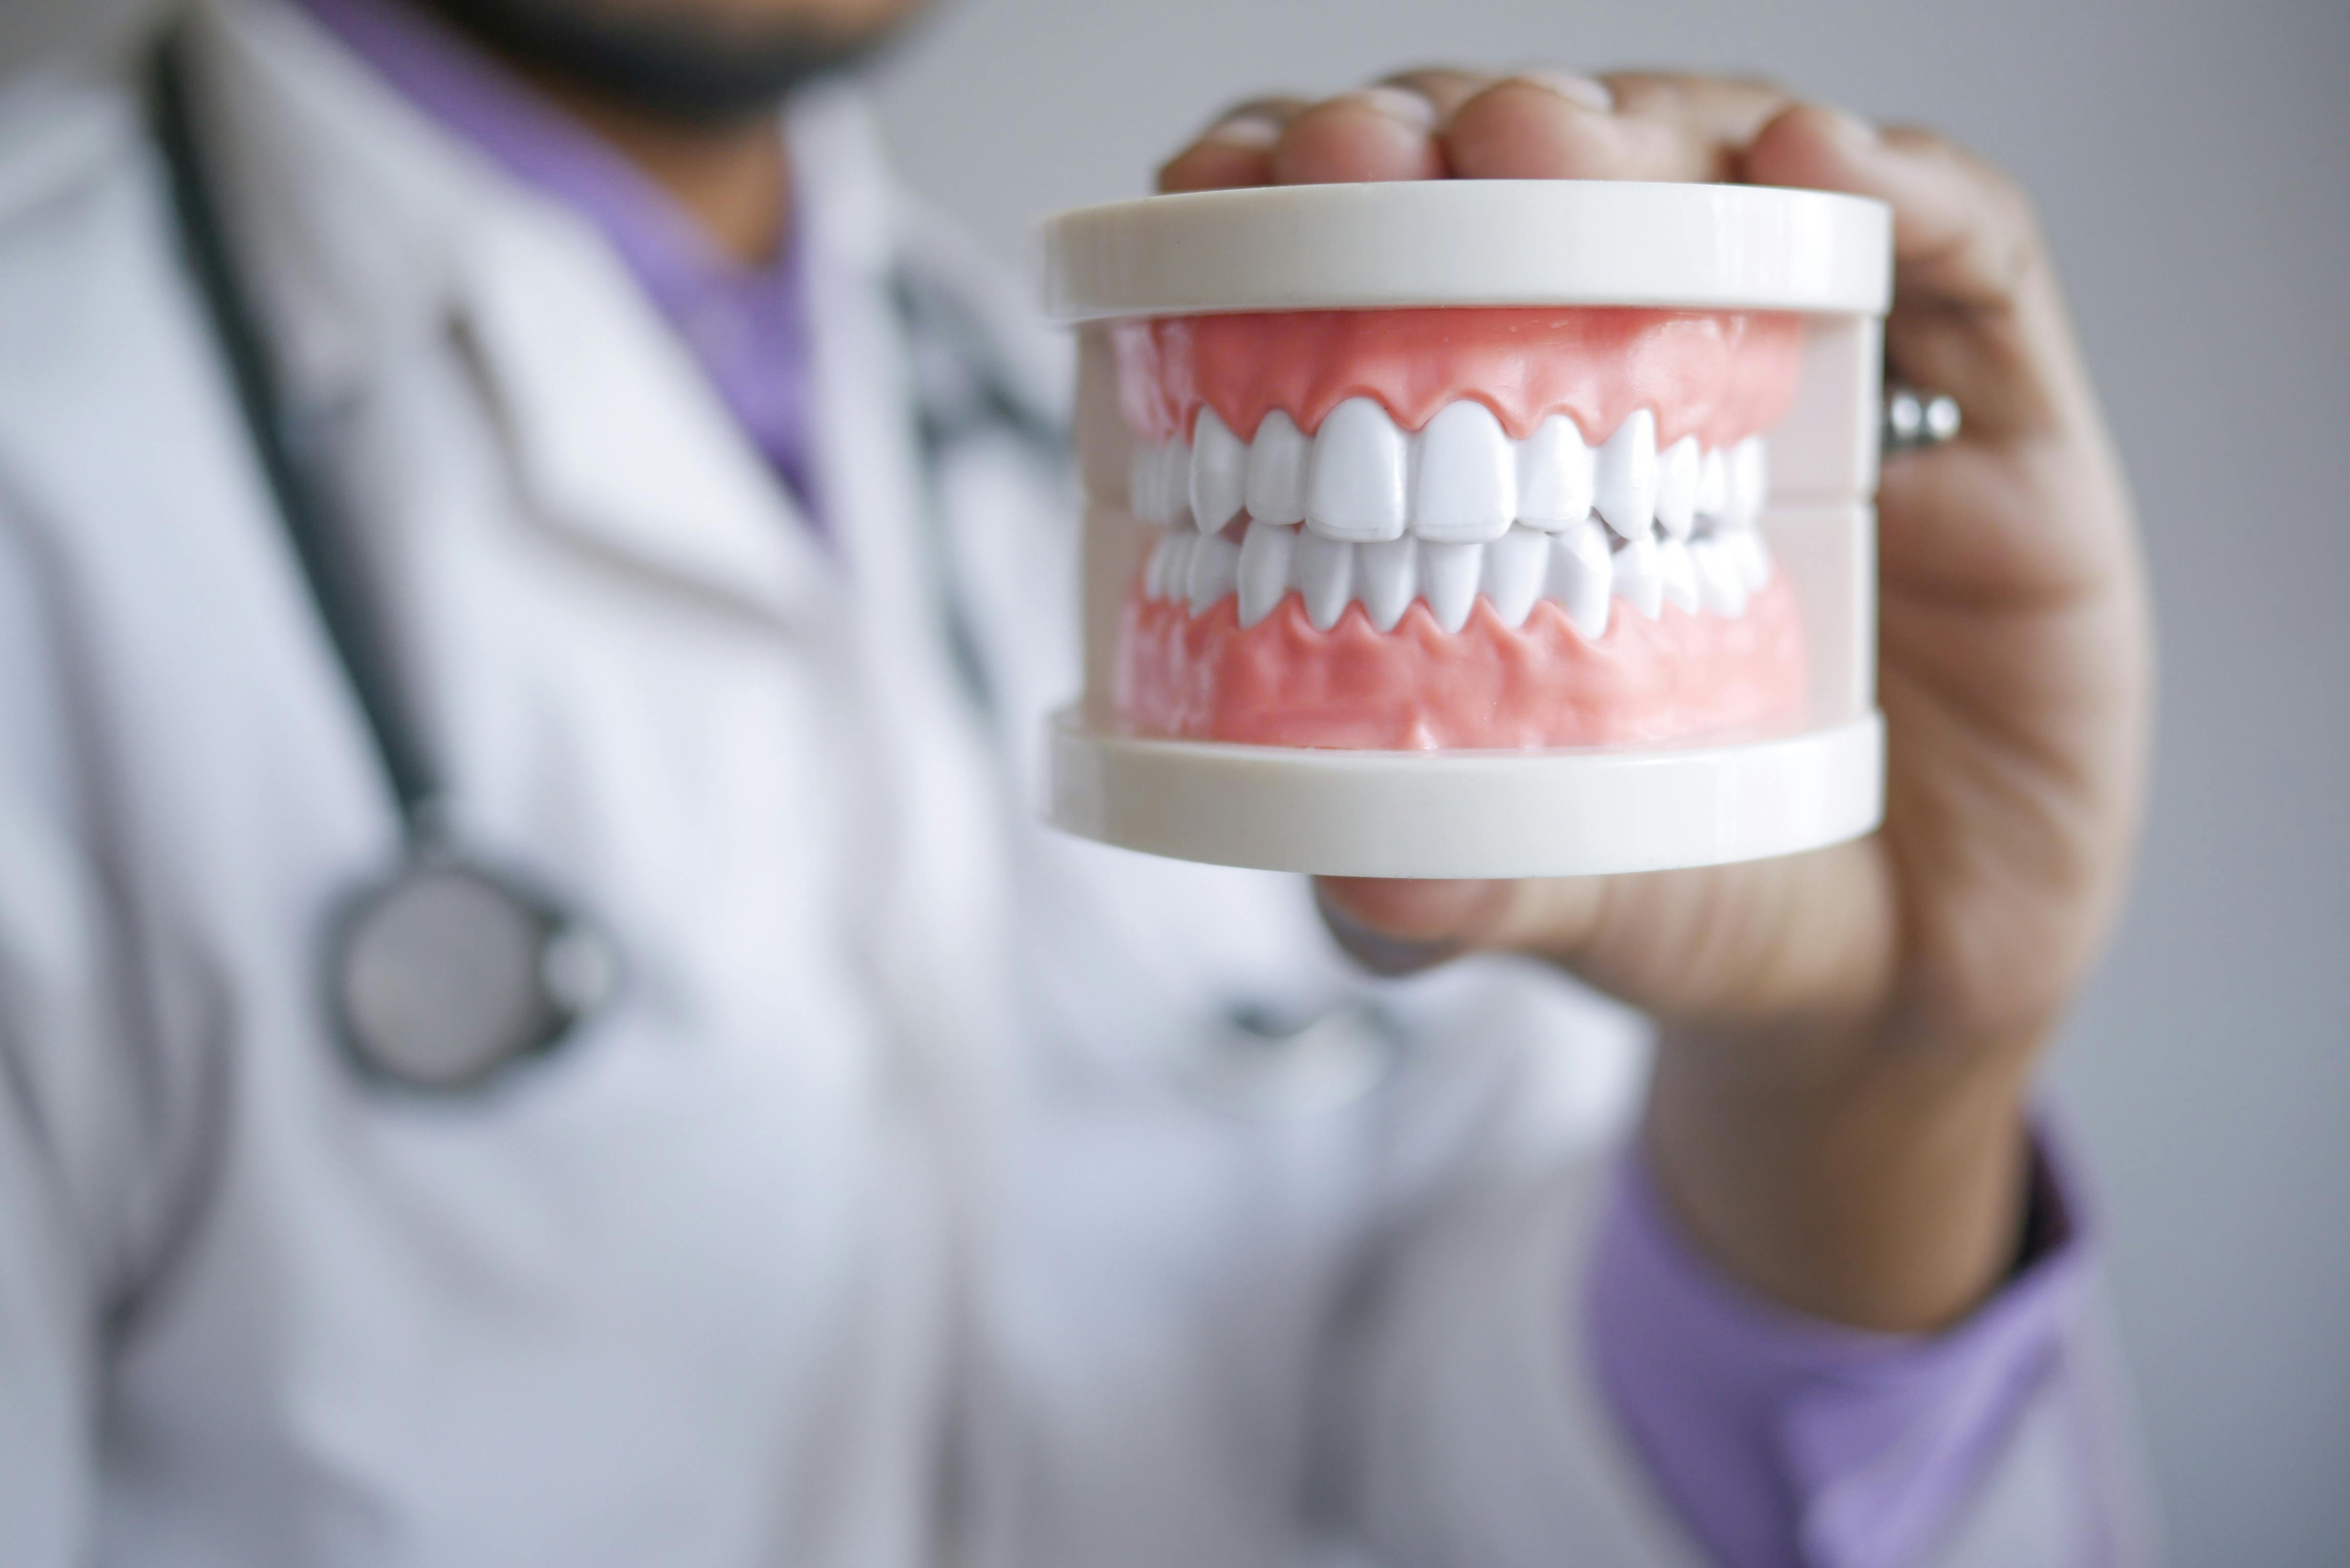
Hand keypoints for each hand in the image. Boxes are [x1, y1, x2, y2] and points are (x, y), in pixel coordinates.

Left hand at [1160, 73, 2150, 1330]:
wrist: (1904, 981)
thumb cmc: (1699, 883)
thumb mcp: (1562, 881)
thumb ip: (1464, 878)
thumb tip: (1359, 881)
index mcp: (1520, 449)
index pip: (1398, 249)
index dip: (1302, 190)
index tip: (1218, 183)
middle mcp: (1662, 371)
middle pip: (1550, 172)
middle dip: (1448, 135)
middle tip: (1370, 156)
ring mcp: (1835, 370)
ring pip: (1739, 168)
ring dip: (1637, 134)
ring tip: (1544, 148)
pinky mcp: (1999, 407)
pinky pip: (1970, 248)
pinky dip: (1897, 187)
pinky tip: (1809, 162)